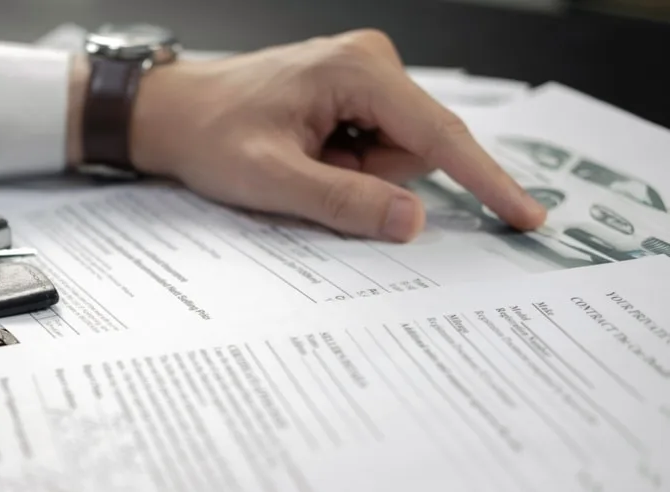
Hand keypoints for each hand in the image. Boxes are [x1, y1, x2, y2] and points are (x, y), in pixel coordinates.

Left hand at [125, 30, 546, 241]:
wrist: (173, 112)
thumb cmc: (210, 134)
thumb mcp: (272, 179)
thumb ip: (344, 202)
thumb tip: (413, 222)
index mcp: (358, 71)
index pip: (440, 135)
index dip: (487, 181)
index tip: (527, 216)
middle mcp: (370, 61)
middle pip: (418, 147)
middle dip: (373, 178)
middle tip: (310, 174)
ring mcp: (363, 74)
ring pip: (398, 150)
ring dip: (356, 172)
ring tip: (302, 160)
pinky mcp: (353, 90)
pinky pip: (377, 143)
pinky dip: (348, 162)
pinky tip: (307, 152)